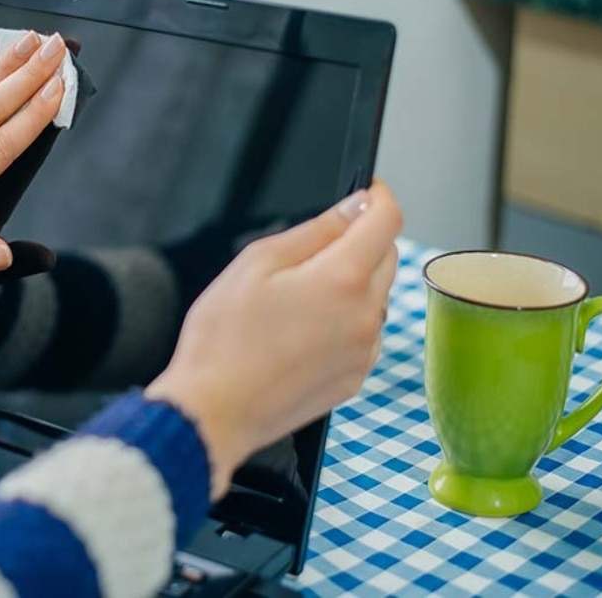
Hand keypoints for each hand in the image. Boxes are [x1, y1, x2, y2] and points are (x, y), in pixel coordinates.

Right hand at [145, 181, 401, 498]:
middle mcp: (367, 317)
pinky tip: (301, 327)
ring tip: (297, 294)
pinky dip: (346, 318)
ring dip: (353, 281)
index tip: (365, 191)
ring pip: (377, 296)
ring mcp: (364, 352)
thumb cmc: (223, 338)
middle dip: (362, 239)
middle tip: (313, 245)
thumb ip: (315, 230)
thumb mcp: (257, 262)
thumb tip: (355, 207)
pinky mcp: (355, 378)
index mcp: (344, 280)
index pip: (387, 221)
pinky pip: (365, 332)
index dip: (378, 197)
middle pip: (386, 257)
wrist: (214, 410)